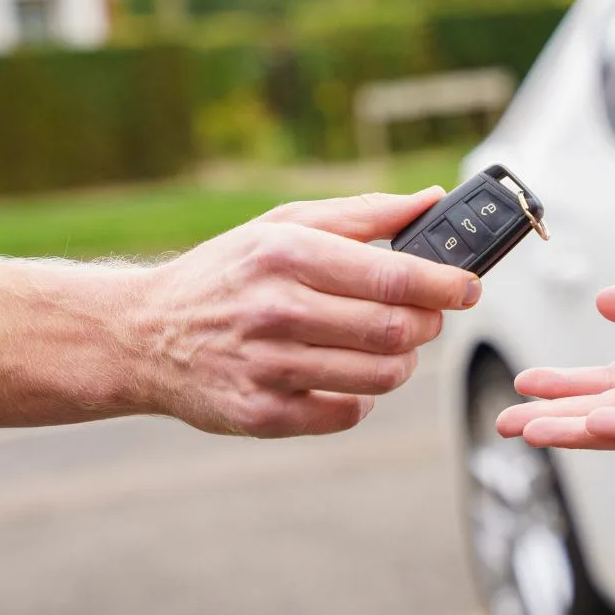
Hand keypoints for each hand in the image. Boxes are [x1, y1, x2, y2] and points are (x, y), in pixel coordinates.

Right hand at [136, 188, 479, 436]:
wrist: (143, 334)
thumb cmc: (226, 273)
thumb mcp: (282, 224)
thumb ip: (362, 214)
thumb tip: (431, 200)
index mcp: (287, 254)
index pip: (392, 276)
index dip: (445, 284)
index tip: (470, 287)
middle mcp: (277, 310)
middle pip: (395, 330)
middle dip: (427, 325)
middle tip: (426, 318)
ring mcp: (268, 366)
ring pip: (379, 376)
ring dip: (401, 363)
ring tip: (389, 346)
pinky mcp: (263, 414)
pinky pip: (347, 414)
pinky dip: (362, 399)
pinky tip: (347, 378)